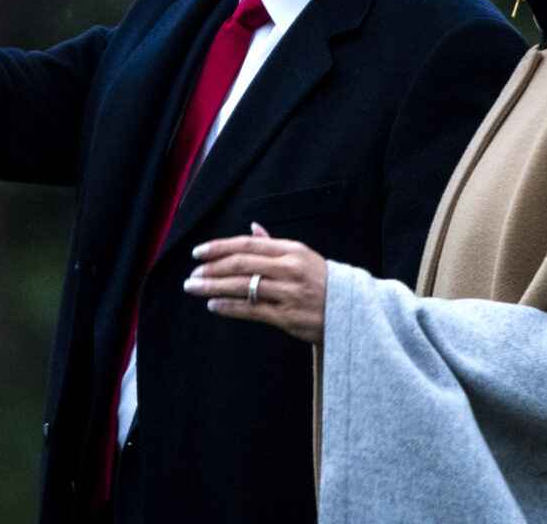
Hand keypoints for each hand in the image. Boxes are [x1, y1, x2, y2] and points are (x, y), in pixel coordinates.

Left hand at [186, 223, 326, 343]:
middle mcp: (290, 269)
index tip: (198, 252)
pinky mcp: (288, 317)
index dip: (219, 247)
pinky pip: (252, 310)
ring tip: (195, 288)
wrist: (355, 311)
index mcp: (292, 250)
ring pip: (243, 287)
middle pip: (242, 264)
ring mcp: (289, 293)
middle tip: (191, 274)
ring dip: (214, 287)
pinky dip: (230, 307)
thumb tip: (251, 229)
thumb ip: (274, 245)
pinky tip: (214, 305)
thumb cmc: (324, 282)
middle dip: (211, 269)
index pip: (247, 245)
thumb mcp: (303, 257)